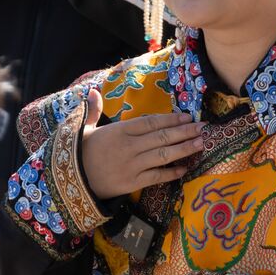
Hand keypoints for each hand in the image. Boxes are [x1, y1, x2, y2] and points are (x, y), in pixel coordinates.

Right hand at [79, 89, 205, 199]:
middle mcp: (128, 147)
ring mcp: (131, 165)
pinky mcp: (132, 183)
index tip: (187, 116)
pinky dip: (171, 173)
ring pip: (163, 155)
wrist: (73, 180)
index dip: (170, 119)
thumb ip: (93, 110)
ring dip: (184, 149)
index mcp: (119, 131)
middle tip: (203, 127)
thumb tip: (93, 91)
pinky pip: (156, 177)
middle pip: (162, 137)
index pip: (150, 122)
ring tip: (200, 143)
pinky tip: (185, 168)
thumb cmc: (80, 153)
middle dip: (184, 131)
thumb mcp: (84, 128)